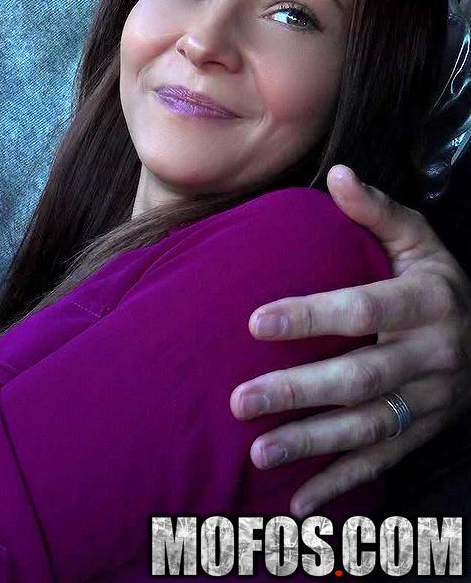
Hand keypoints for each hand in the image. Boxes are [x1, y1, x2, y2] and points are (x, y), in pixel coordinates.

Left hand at [230, 165, 470, 515]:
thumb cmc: (437, 280)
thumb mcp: (420, 239)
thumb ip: (378, 212)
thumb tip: (338, 174)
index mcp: (428, 302)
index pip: (363, 309)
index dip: (311, 317)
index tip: (256, 322)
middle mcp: (432, 355)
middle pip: (359, 379)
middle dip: (299, 392)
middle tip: (241, 400)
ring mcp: (430, 401)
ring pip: (368, 428)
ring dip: (313, 443)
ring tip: (259, 452)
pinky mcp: (425, 431)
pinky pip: (383, 461)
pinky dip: (342, 484)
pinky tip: (299, 502)